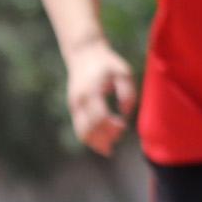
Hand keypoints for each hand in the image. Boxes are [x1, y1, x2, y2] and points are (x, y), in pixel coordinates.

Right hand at [62, 37, 135, 156]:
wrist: (84, 54)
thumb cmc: (107, 63)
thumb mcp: (123, 72)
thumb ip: (128, 93)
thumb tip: (124, 113)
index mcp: (91, 92)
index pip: (99, 118)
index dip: (112, 127)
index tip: (124, 125)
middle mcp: (79, 101)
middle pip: (89, 130)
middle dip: (105, 139)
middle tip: (119, 136)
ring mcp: (74, 105)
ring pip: (82, 133)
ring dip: (96, 144)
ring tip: (110, 148)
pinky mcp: (73, 108)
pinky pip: (80, 129)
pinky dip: (91, 138)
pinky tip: (103, 142)